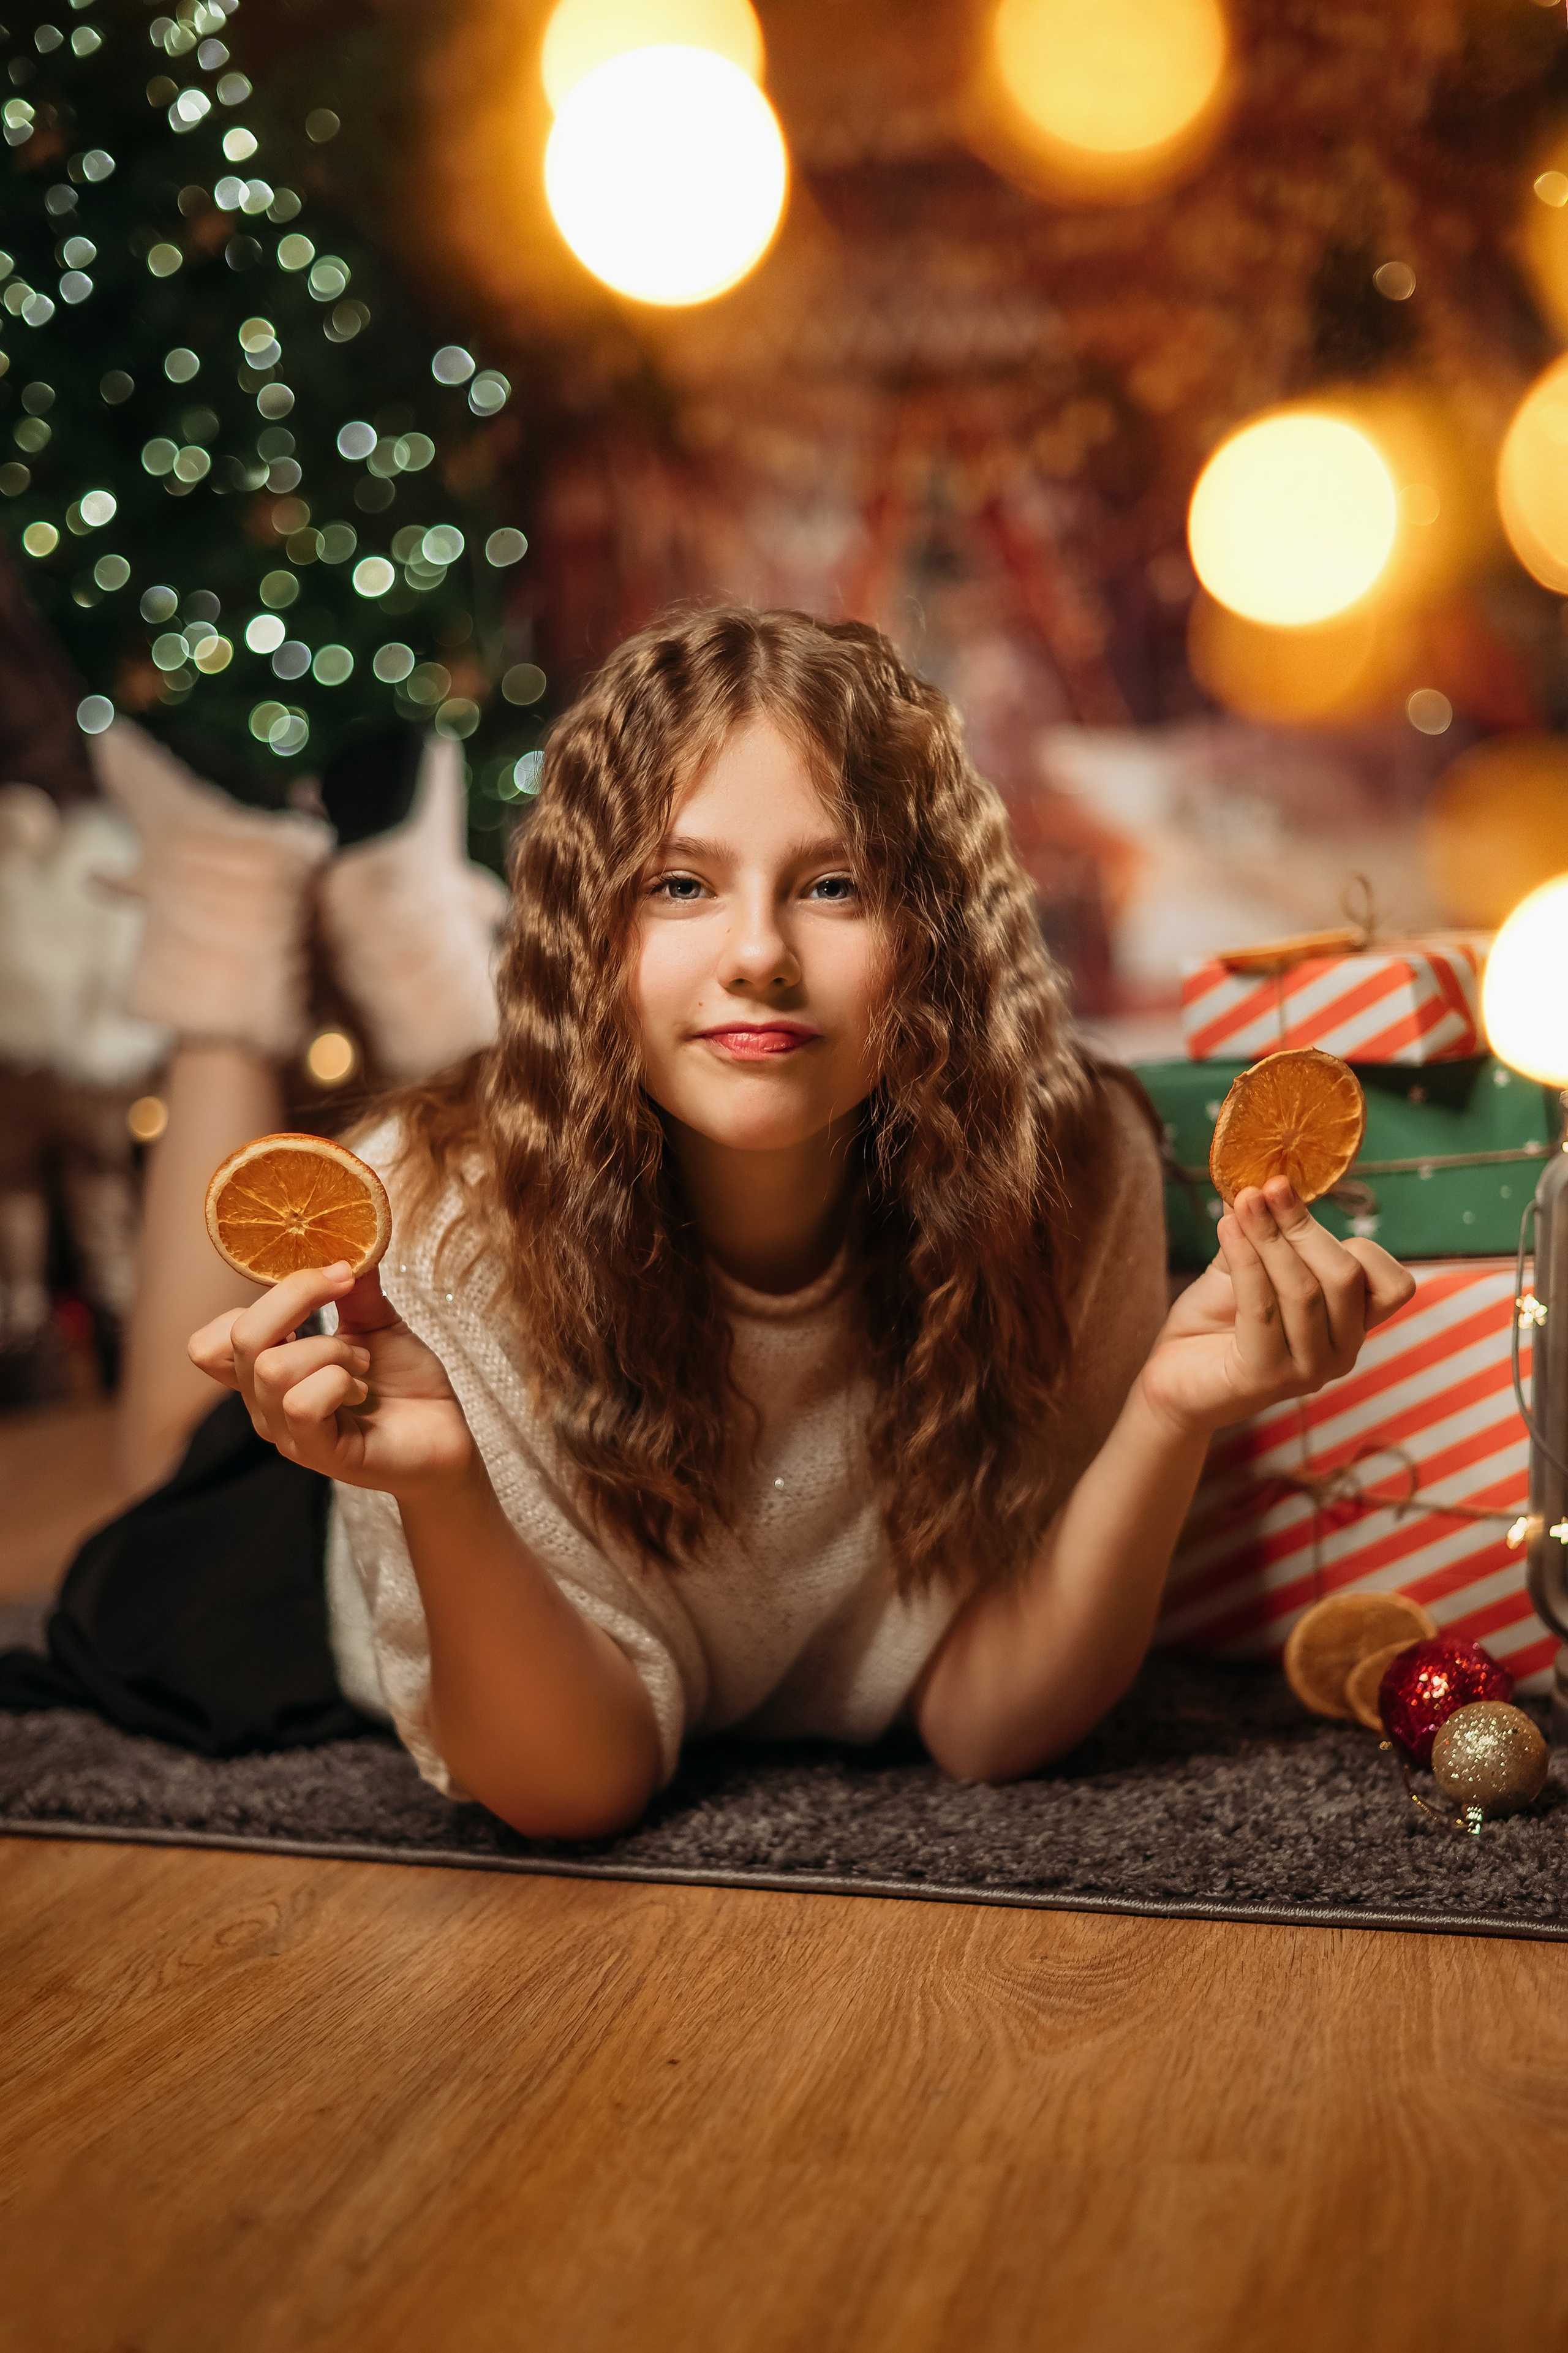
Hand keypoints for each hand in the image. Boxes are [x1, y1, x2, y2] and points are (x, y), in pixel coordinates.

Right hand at [188, 1261, 476, 1498]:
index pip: (212, 1338)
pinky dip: (338, 1382)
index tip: (327, 1275)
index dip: (262, 1297)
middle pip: (238, 1338)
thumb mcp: (376, 1323)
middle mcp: (264, 1404)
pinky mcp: (317, 1453)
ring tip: (361, 1363)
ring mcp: (287, 1432)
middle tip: (345, 1293)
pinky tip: (360, 1390)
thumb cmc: (405, 1385)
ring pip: (272, 1369)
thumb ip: (353, 1288)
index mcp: (265, 1372)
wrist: (445, 1438)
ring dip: (329, 1350)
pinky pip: (303, 1404)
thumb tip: (352, 1236)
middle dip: (297, 1298)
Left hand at [1139, 1177, 1414, 1440]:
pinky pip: (1262, 1309)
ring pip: (1304, 1290)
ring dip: (1270, 1236)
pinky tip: (1227, 1228)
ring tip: (1241, 1202)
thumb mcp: (1249, 1267)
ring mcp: (1308, 1370)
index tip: (1307, 1202)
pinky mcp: (1266, 1378)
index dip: (1357, 1239)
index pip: (1391, 1284)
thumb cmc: (1218, 1320)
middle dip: (1302, 1225)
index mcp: (1354, 1324)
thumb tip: (1264, 1176)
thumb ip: (1267, 1232)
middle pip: (1345, 1276)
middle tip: (1265, 1188)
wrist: (1176, 1376)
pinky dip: (1247, 1261)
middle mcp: (1343, 1352)